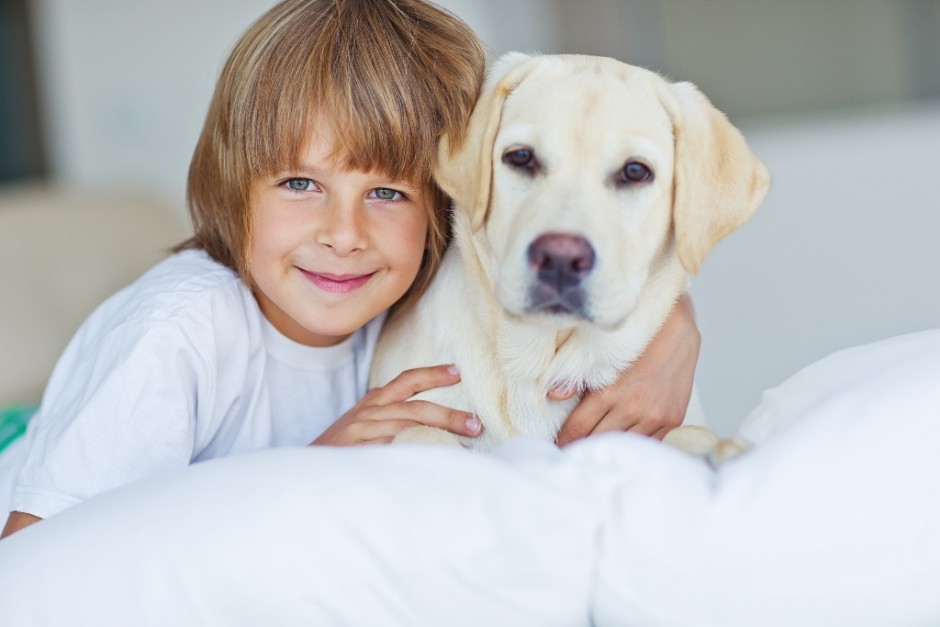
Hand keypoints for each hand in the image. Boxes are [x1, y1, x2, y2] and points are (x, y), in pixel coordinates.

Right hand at [312, 365, 482, 445]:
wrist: (304, 473)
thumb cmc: (339, 451)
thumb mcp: (363, 426)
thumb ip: (390, 419)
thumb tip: (431, 425)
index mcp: (373, 403)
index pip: (406, 381)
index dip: (432, 374)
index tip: (457, 372)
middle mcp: (368, 413)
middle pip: (415, 408)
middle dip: (448, 415)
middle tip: (474, 424)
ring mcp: (362, 433)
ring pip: (407, 428)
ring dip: (438, 435)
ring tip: (463, 447)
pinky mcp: (357, 453)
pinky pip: (392, 451)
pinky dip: (414, 453)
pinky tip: (433, 462)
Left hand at [553, 294, 700, 445]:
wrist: (676, 330)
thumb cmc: (634, 341)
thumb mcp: (601, 355)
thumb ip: (577, 379)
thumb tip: (554, 395)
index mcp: (609, 393)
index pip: (577, 429)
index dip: (565, 439)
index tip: (559, 443)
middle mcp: (632, 409)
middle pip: (597, 440)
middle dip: (583, 443)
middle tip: (574, 445)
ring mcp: (653, 417)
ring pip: (622, 444)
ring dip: (608, 443)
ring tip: (596, 442)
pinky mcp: (671, 420)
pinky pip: (647, 442)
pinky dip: (633, 442)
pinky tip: (623, 437)